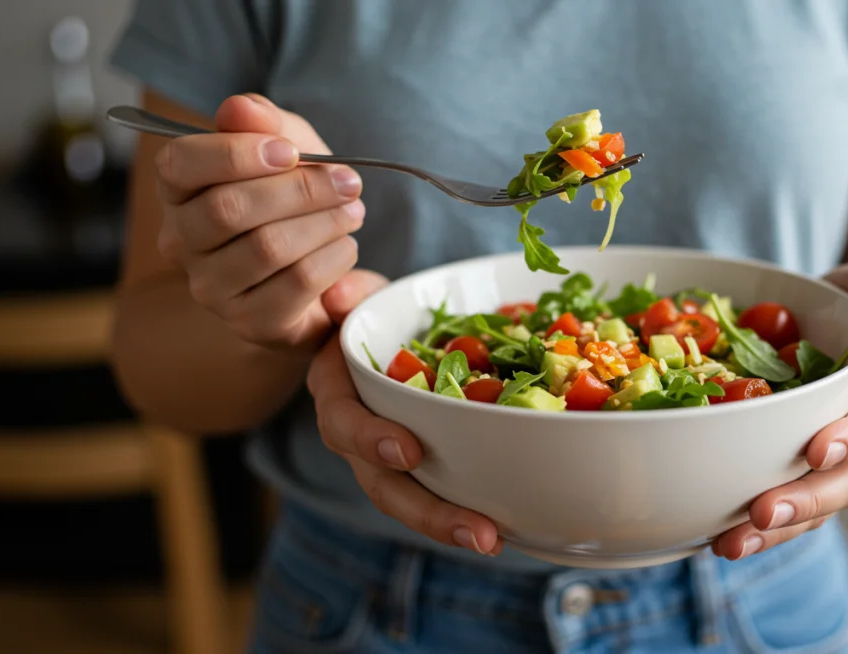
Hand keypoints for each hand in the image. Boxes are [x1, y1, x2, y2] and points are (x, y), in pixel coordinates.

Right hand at [153, 94, 364, 348]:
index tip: (291, 151)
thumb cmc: (293, 198)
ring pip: (266, 247)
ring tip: (352, 212)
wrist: (322, 267)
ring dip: (323, 223)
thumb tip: (240, 108)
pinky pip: (296, 283)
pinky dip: (333, 258)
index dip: (236, 153)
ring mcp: (211, 289)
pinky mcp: (250, 323)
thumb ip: (265, 123)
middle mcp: (181, 243)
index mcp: (178, 191)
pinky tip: (345, 246)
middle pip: (228, 209)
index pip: (179, 164)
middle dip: (299, 190)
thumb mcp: (288, 147)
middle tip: (347, 182)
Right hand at [306, 270, 503, 555]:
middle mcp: (359, 435)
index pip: (344, 422)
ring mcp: (390, 455)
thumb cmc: (362, 308)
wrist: (371, 326)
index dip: (372, 439)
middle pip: (385, 485)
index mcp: (335, 392)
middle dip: (430, 512)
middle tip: (480, 533)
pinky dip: (472, 506)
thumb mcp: (350, 292)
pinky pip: (443, 488)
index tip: (409, 451)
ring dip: (452, 524)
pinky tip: (511, 525)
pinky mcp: (423, 460)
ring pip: (415, 499)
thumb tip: (341, 295)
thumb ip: (346, 293)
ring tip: (494, 540)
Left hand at [712, 262, 847, 559]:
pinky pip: (791, 509)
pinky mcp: (806, 475)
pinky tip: (720, 540)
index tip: (817, 450)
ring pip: (818, 506)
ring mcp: (840, 463)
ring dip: (778, 530)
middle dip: (806, 500)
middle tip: (763, 512)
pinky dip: (759, 530)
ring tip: (732, 544)